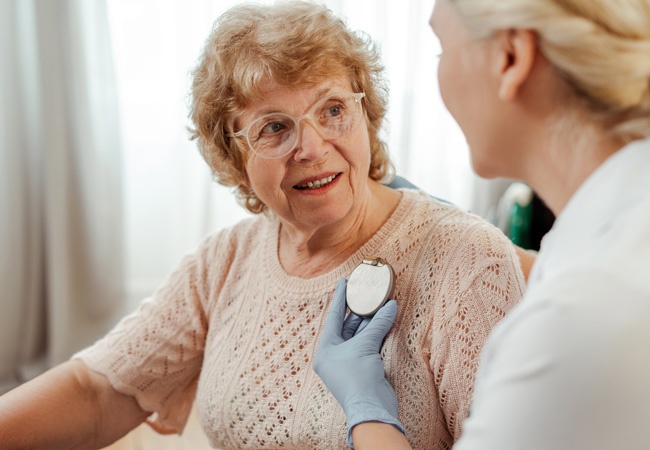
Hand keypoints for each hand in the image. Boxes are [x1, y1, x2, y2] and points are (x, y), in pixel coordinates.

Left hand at [314, 279, 403, 446]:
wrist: (371, 409)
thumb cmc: (358, 378)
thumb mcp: (365, 345)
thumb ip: (377, 324)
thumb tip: (391, 305)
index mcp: (325, 350)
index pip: (334, 317)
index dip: (340, 298)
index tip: (344, 282)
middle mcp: (334, 355)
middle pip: (348, 326)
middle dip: (359, 309)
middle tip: (366, 290)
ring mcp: (349, 362)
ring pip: (360, 335)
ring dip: (371, 320)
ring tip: (380, 302)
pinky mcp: (364, 368)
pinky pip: (369, 344)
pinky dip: (377, 332)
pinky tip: (386, 318)